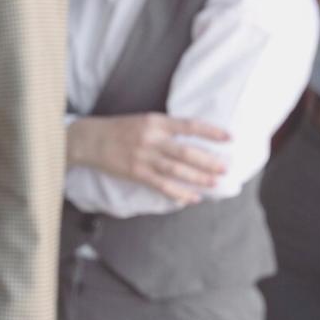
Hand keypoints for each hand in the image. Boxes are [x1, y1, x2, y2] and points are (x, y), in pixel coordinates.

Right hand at [65, 113, 228, 204]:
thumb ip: (165, 129)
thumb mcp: (143, 121)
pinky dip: (178, 192)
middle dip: (208, 161)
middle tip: (226, 168)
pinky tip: (191, 198)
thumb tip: (192, 139)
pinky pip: (161, 185)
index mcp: (155, 121)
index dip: (210, 131)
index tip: (230, 137)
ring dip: (197, 178)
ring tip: (214, 184)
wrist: (90, 139)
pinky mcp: (136, 173)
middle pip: (185, 151)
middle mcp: (151, 138)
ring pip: (176, 170)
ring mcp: (143, 157)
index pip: (188, 125)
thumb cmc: (119, 129)